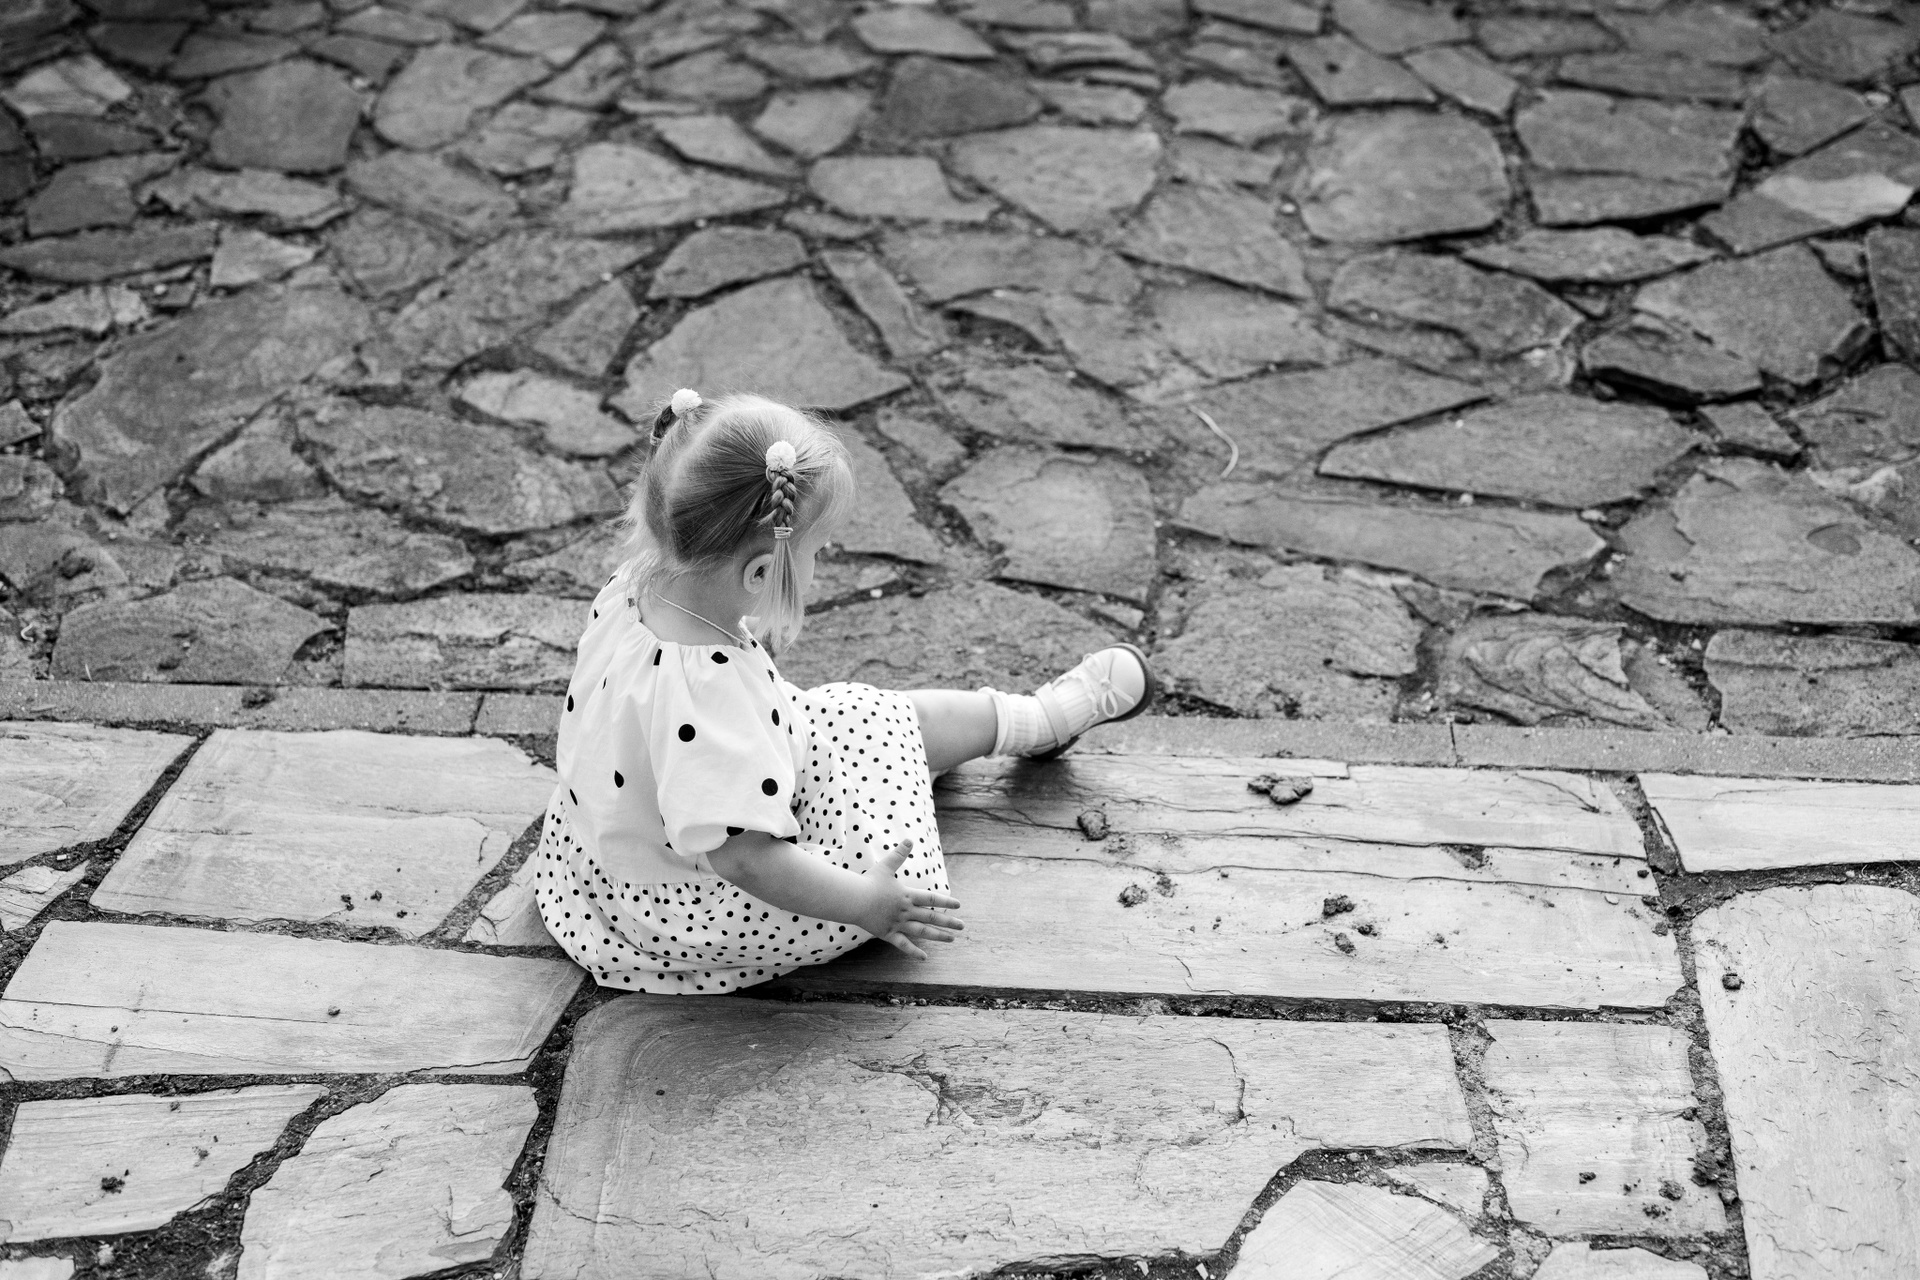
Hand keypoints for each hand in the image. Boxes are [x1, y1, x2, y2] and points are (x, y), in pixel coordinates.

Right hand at [857, 839, 963, 960]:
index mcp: (907, 895)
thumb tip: (910, 839)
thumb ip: (899, 854)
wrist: (853, 899)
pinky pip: (904, 945)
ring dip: (938, 936)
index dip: (946, 901)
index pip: (932, 898)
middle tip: (962, 926)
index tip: (958, 905)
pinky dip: (914, 952)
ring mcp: (898, 924)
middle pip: (932, 917)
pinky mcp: (888, 934)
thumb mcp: (886, 866)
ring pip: (922, 932)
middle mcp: (906, 911)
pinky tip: (925, 958)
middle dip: (949, 922)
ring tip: (952, 939)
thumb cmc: (869, 882)